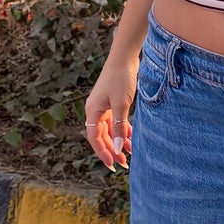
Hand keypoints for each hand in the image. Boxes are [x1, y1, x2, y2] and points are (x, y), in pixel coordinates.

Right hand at [84, 48, 138, 170]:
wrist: (125, 58)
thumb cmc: (120, 78)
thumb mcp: (121, 105)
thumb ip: (119, 127)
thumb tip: (117, 149)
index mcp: (93, 111)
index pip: (95, 138)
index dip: (103, 153)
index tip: (112, 165)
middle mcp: (96, 110)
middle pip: (102, 136)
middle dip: (112, 150)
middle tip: (124, 164)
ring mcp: (104, 106)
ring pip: (110, 130)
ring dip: (118, 142)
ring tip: (129, 154)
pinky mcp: (113, 102)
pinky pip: (116, 122)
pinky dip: (123, 131)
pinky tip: (130, 139)